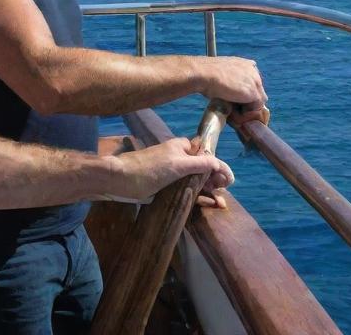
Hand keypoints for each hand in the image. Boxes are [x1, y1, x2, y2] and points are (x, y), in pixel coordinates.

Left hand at [113, 136, 233, 202]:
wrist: (122, 179)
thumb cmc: (150, 168)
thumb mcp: (178, 164)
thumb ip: (200, 163)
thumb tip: (220, 164)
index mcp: (183, 147)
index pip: (207, 154)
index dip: (219, 166)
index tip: (228, 181)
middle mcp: (180, 158)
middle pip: (204, 169)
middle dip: (216, 180)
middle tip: (223, 194)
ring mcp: (174, 173)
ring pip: (198, 181)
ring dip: (210, 190)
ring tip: (220, 203)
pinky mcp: (168, 187)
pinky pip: (189, 190)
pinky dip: (199, 196)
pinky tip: (209, 204)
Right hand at [196, 56, 266, 110]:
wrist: (204, 73)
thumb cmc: (207, 73)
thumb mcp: (222, 73)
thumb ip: (232, 80)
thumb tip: (231, 95)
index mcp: (246, 64)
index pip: (253, 82)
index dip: (245, 92)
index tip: (236, 97)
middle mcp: (254, 71)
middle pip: (258, 92)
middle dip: (248, 100)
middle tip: (235, 106)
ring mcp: (256, 82)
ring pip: (257, 102)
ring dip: (247, 108)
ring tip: (233, 110)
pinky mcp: (254, 93)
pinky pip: (255, 109)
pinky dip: (246, 113)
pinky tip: (234, 112)